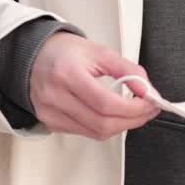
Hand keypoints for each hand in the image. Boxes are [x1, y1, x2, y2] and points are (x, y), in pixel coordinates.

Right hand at [29, 33, 160, 137]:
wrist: (34, 56)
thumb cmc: (64, 52)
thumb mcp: (99, 51)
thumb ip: (127, 69)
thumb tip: (147, 90)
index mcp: (67, 73)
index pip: (105, 103)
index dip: (133, 108)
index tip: (150, 103)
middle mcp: (55, 96)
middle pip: (102, 123)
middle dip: (132, 120)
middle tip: (148, 110)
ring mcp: (51, 113)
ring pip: (95, 133)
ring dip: (121, 126)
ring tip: (134, 112)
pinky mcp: (51, 123)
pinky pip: (85, 133)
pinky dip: (104, 127)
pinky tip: (112, 116)